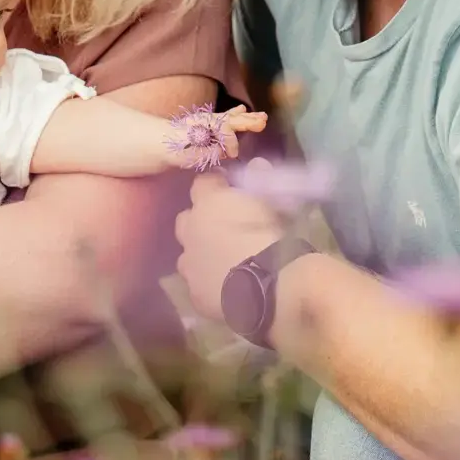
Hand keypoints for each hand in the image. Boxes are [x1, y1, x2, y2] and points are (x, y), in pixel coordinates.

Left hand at [167, 104, 268, 170]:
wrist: (160, 141)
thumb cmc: (175, 149)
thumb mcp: (189, 154)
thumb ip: (207, 152)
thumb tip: (223, 151)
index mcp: (202, 128)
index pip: (223, 129)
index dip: (231, 141)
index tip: (234, 155)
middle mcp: (207, 121)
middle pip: (230, 120)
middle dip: (246, 122)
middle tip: (262, 122)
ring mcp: (209, 121)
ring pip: (231, 118)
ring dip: (247, 118)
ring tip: (262, 118)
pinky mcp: (210, 125)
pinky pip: (226, 118)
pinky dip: (236, 114)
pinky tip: (243, 110)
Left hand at [175, 158, 282, 319]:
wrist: (268, 288)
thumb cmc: (271, 235)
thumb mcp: (272, 201)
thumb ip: (261, 179)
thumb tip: (257, 164)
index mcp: (208, 202)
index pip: (202, 182)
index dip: (215, 183)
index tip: (228, 186)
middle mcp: (190, 230)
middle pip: (186, 218)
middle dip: (200, 220)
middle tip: (223, 226)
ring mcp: (189, 264)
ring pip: (188, 254)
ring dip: (201, 253)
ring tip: (224, 260)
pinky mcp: (195, 295)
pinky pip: (198, 285)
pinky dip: (208, 283)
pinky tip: (225, 287)